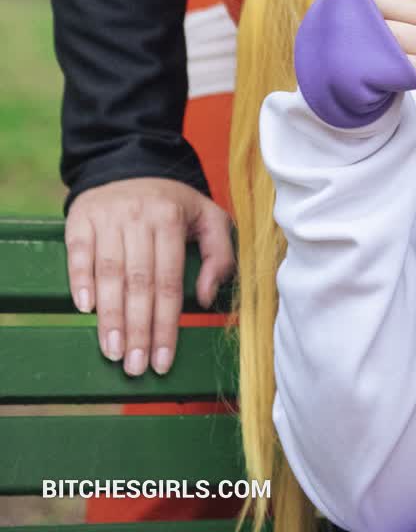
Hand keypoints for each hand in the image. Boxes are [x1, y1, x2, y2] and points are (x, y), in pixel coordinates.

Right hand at [65, 179, 234, 375]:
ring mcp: (108, 217)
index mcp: (172, 219)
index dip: (166, 324)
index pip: (170, 281)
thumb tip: (207, 297)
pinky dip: (81, 280)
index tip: (162, 360)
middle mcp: (140, 216)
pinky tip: (85, 308)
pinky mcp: (81, 218)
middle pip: (140, 282)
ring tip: (113, 351)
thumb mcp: (208, 217)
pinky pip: (79, 252)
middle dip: (138, 329)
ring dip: (110, 316)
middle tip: (136, 367)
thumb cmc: (172, 203)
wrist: (129, 164)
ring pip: (110, 272)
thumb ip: (220, 255)